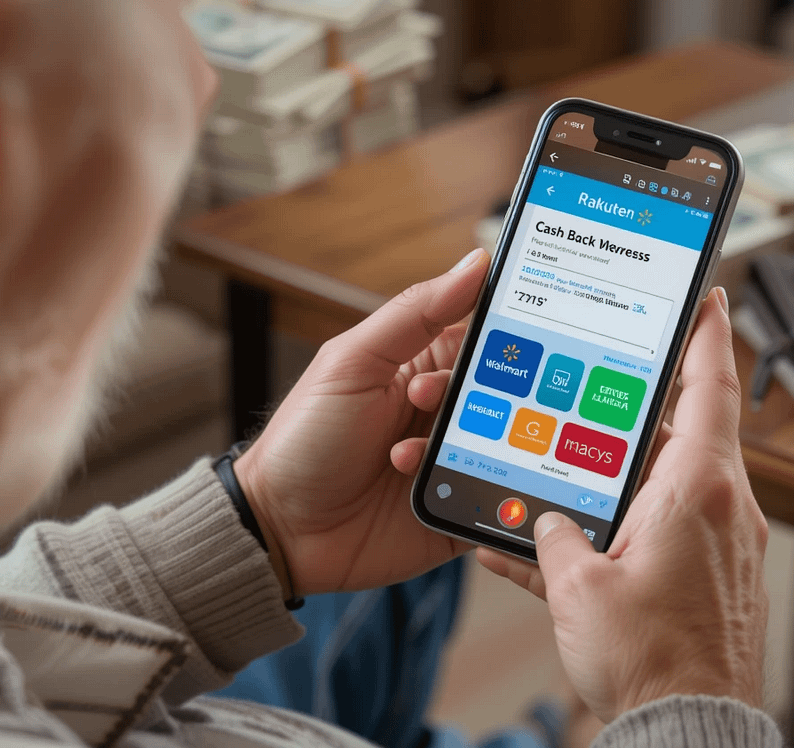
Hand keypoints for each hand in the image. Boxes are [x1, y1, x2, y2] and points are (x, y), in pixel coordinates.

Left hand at [234, 249, 489, 597]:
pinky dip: (494, 495)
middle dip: (489, 400)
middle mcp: (447, 415)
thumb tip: (475, 264)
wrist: (280, 529)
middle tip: (430, 406)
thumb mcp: (353, 362)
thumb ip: (415, 313)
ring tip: (406, 457)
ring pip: (509, 448)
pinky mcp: (461, 512)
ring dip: (474, 449)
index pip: (486, 342)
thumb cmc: (305, 438)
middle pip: (506, 397)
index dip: (504, 338)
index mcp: (426, 369)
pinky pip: (503, 501)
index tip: (513, 340)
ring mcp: (456, 465)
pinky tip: (443, 490)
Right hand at [478, 289, 768, 722]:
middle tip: (597, 389)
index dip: (707, 335)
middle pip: (677, 432)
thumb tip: (546, 522)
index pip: (708, 389)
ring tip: (565, 476)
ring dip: (616, 476)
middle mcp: (717, 507)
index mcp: (695, 490)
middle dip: (631, 414)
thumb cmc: (651, 660)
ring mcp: (715, 540)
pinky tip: (571, 545)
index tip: (709, 298)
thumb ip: (555, 537)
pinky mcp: (706, 573)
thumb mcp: (578, 587)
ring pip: (661, 482)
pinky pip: (659, 530)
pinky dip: (619, 528)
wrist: (687, 727)